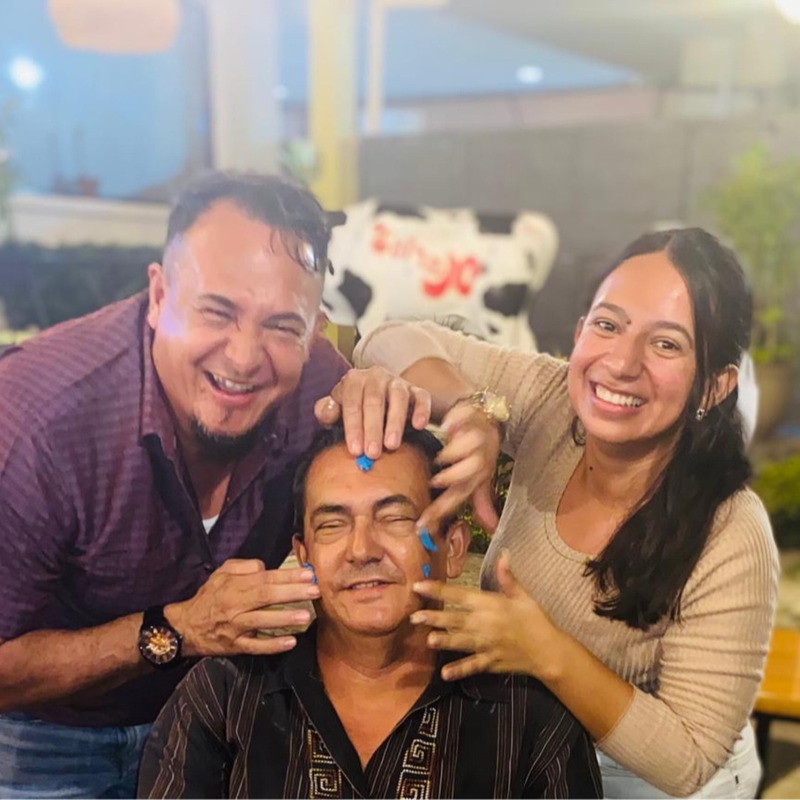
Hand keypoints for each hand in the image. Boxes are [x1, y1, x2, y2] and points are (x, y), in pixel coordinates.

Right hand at [166, 559, 320, 656]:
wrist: (184, 627)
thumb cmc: (209, 596)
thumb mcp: (221, 573)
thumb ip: (244, 566)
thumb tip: (266, 567)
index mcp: (234, 585)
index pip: (265, 578)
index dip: (287, 576)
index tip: (309, 574)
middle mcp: (235, 605)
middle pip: (266, 597)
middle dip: (292, 593)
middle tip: (315, 590)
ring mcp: (235, 627)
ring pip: (261, 622)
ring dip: (284, 619)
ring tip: (306, 616)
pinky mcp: (234, 646)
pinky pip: (255, 647)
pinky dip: (272, 646)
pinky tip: (290, 642)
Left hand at [314, 366, 430, 458]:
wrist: (378, 399)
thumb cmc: (353, 410)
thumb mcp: (336, 410)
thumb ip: (326, 411)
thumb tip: (330, 410)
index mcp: (353, 380)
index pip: (352, 403)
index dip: (353, 427)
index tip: (355, 450)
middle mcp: (375, 376)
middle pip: (374, 401)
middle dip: (373, 429)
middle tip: (372, 453)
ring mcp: (397, 382)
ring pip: (398, 397)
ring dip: (395, 422)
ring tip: (392, 445)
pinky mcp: (416, 390)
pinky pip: (422, 396)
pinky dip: (422, 410)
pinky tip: (419, 426)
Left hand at [409, 551, 563, 681]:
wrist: (549, 650)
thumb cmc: (535, 619)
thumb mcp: (523, 595)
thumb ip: (508, 577)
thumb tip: (504, 553)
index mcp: (490, 605)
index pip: (459, 595)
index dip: (438, 590)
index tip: (419, 585)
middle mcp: (485, 624)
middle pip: (455, 620)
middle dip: (434, 618)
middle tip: (413, 617)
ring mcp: (487, 645)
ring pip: (460, 642)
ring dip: (443, 641)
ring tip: (427, 639)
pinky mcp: (491, 662)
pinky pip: (472, 666)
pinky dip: (459, 670)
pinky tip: (445, 674)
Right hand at [417, 402, 501, 533]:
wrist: (490, 422)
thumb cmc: (479, 454)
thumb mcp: (479, 479)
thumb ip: (481, 504)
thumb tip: (492, 530)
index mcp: (476, 475)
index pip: (458, 496)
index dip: (440, 511)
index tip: (421, 523)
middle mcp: (477, 457)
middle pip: (471, 469)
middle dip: (453, 477)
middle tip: (435, 482)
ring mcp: (474, 436)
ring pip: (469, 444)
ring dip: (454, 452)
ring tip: (440, 457)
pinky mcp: (469, 416)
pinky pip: (463, 417)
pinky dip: (455, 421)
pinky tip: (445, 426)